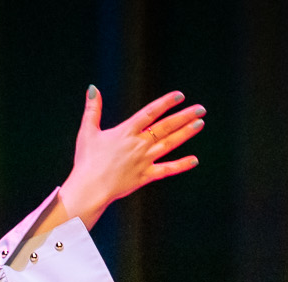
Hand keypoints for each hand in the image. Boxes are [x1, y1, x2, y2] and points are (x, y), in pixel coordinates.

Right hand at [57, 88, 204, 227]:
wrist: (89, 189)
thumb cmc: (87, 161)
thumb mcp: (87, 131)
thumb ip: (92, 109)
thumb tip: (93, 88)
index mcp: (126, 131)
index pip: (150, 112)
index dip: (166, 102)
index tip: (180, 96)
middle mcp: (138, 144)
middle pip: (166, 127)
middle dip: (184, 116)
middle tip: (201, 109)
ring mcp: (144, 160)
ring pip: (169, 144)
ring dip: (186, 133)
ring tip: (200, 124)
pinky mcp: (144, 176)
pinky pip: (166, 170)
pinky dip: (180, 165)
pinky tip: (194, 160)